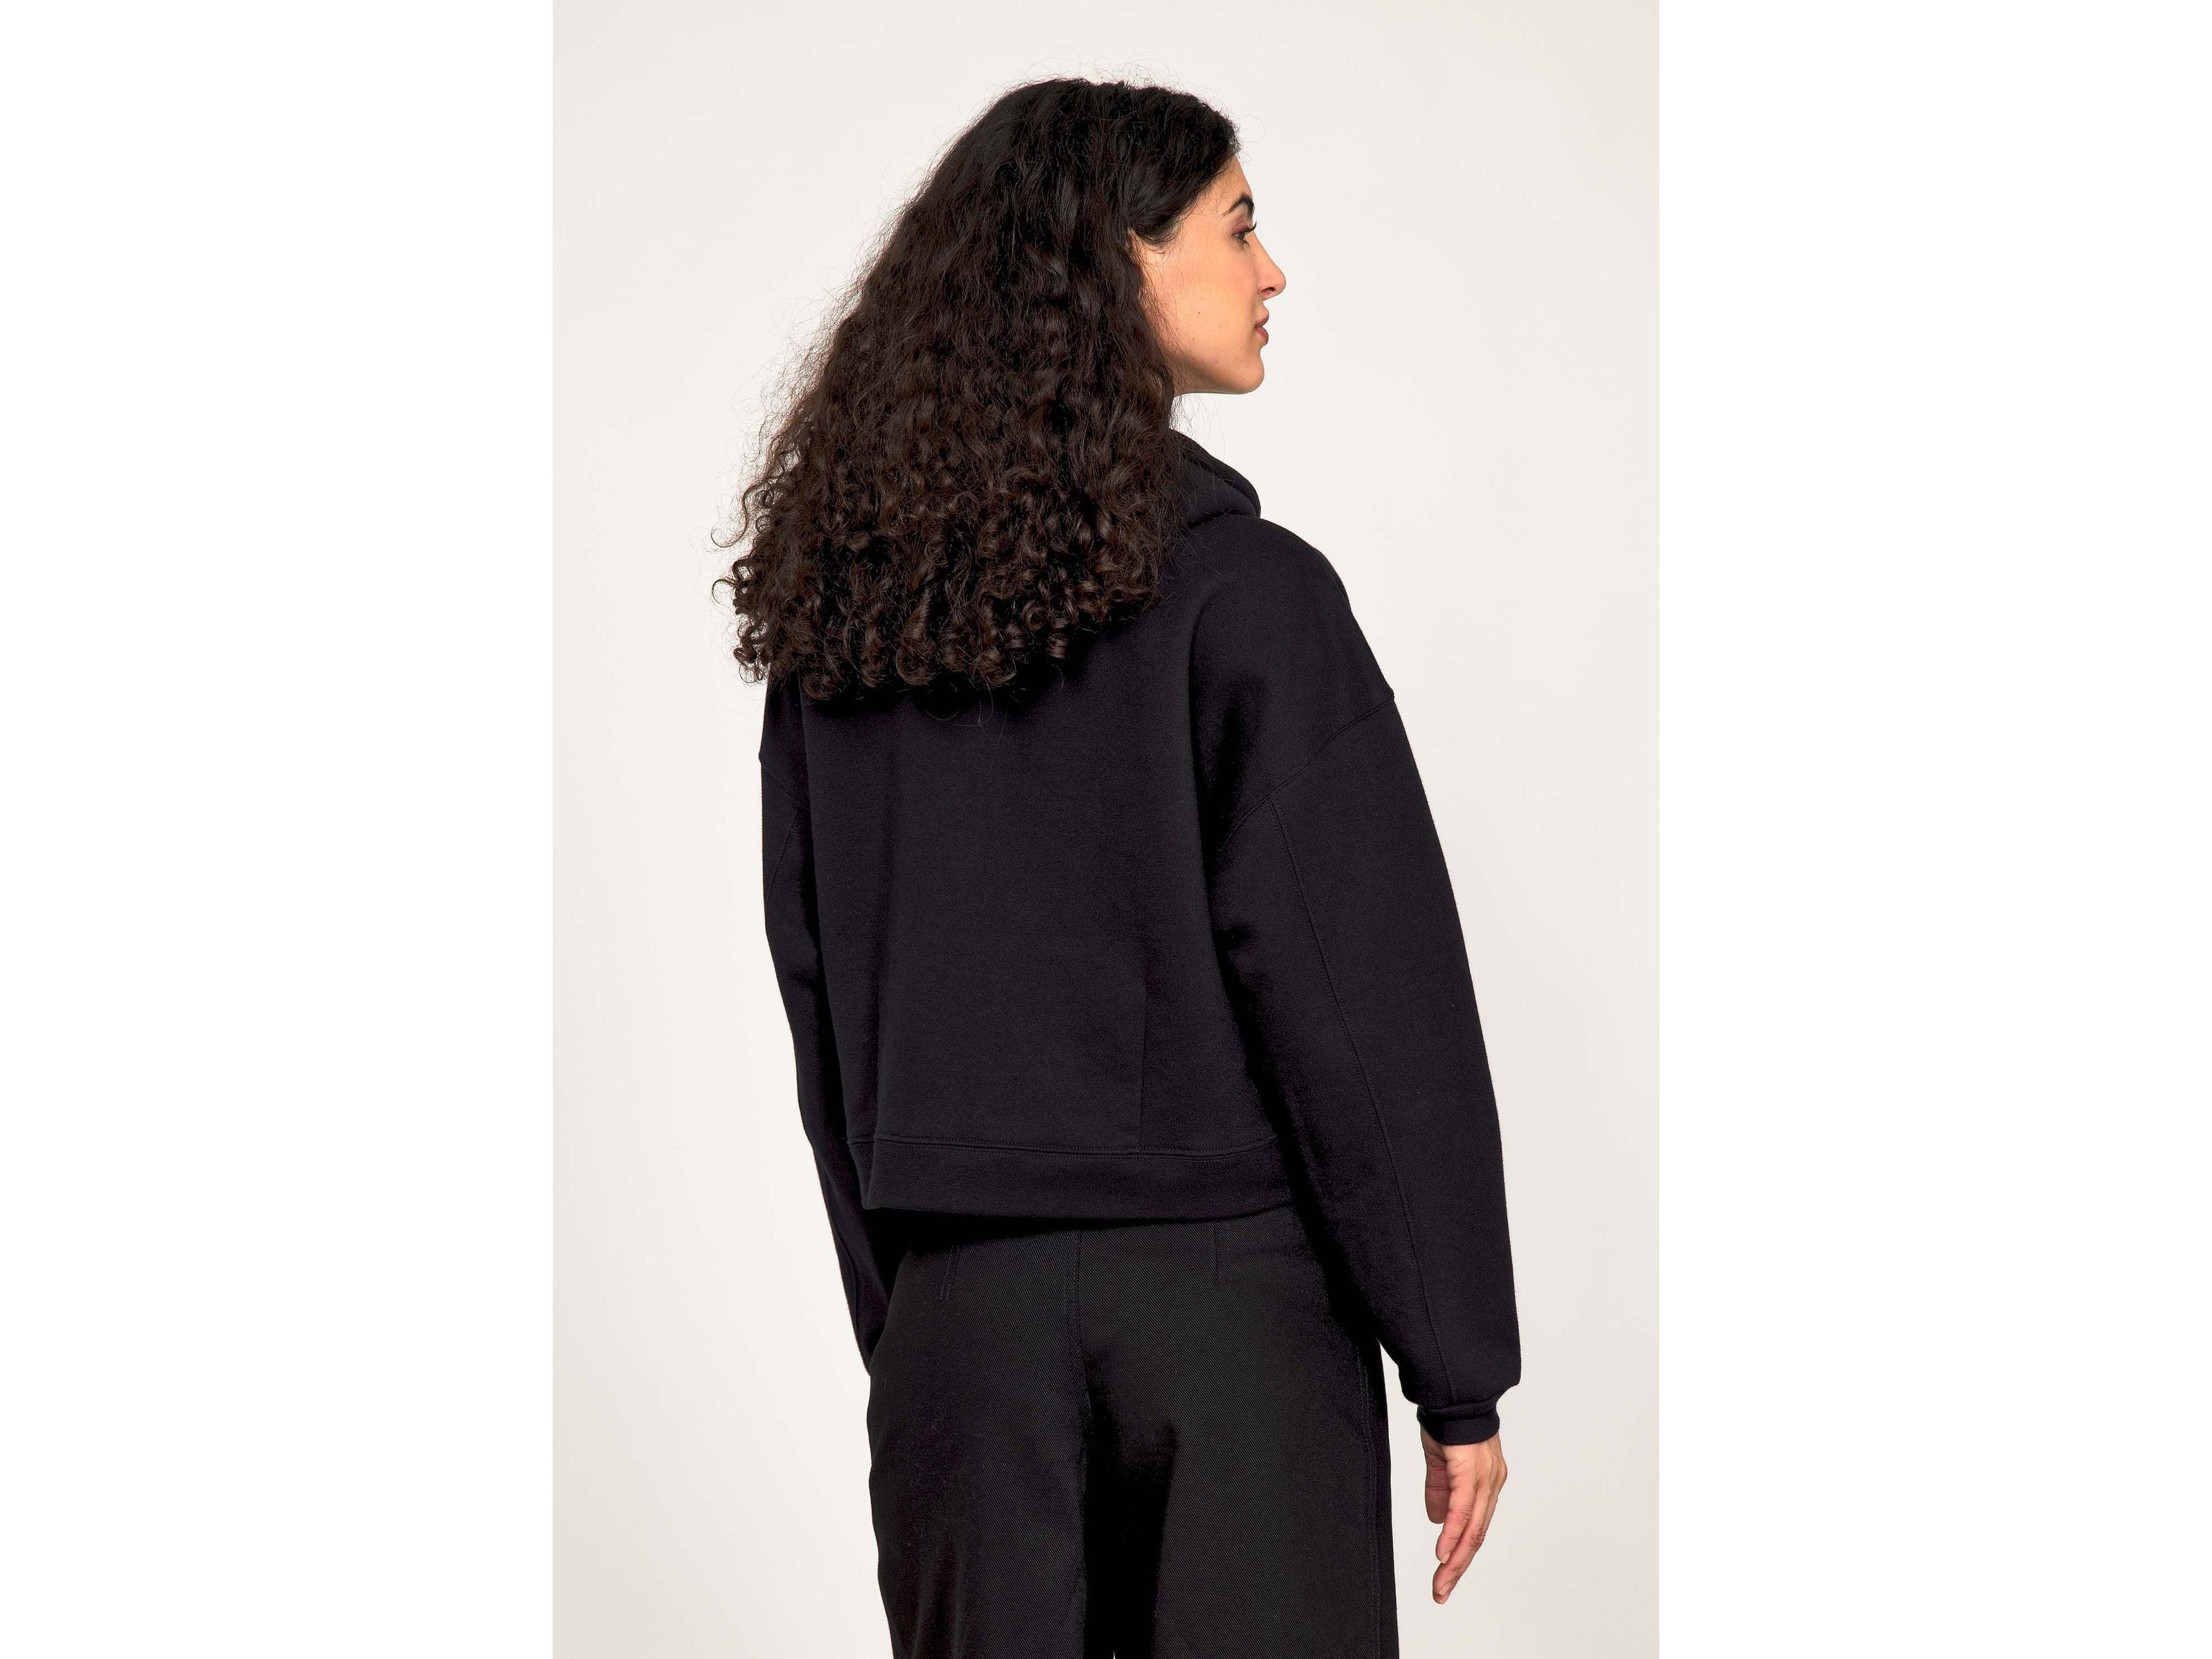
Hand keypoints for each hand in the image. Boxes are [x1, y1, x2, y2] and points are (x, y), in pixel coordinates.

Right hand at [1420, 1426, 1505, 1603]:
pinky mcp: (1470, 1473)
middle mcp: (1490, 1486)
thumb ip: (1440, 1491)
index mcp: (1486, 1483)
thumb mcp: (1442, 1463)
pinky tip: (1443, 1553)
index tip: (1445, 1574)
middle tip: (1441, 1590)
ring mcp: (1484, 1481)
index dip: (1461, 1553)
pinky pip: (1463, 1512)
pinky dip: (1453, 1535)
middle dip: (1458, 1567)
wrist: (1453, 1394)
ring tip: (1441, 1582)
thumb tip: (1438, 1521)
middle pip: (1476, 1536)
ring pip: (1472, 1530)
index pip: (1475, 1527)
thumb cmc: (1450, 1423)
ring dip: (1455, 1561)